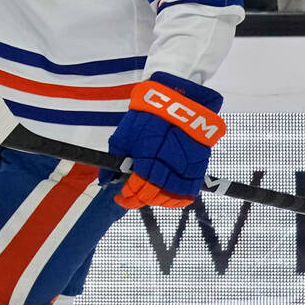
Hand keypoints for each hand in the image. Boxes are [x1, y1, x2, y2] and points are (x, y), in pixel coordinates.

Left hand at [106, 72, 225, 208]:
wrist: (180, 101)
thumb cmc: (148, 116)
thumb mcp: (124, 134)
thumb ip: (115, 158)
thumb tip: (105, 179)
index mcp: (146, 160)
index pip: (136, 190)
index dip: (127, 198)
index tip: (120, 197)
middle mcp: (167, 168)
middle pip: (152, 197)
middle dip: (138, 200)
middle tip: (131, 198)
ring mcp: (185, 170)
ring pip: (170, 199)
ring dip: (157, 202)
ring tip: (148, 197)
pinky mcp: (198, 168)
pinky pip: (189, 193)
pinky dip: (177, 200)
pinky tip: (167, 197)